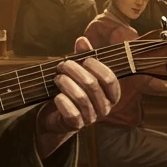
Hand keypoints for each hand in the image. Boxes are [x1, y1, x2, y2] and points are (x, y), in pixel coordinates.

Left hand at [34, 36, 121, 157]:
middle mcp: (104, 107)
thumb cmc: (72, 89)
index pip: (110, 79)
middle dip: (75, 72)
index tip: (83, 59)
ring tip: (57, 77)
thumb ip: (82, 57)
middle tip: (62, 65)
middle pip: (92, 86)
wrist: (56, 114)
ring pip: (81, 99)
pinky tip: (57, 96)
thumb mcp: (78, 72)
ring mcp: (91, 118)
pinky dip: (63, 102)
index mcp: (110, 94)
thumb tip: (82, 40)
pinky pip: (73, 114)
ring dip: (67, 84)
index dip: (97, 67)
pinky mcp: (77, 126)